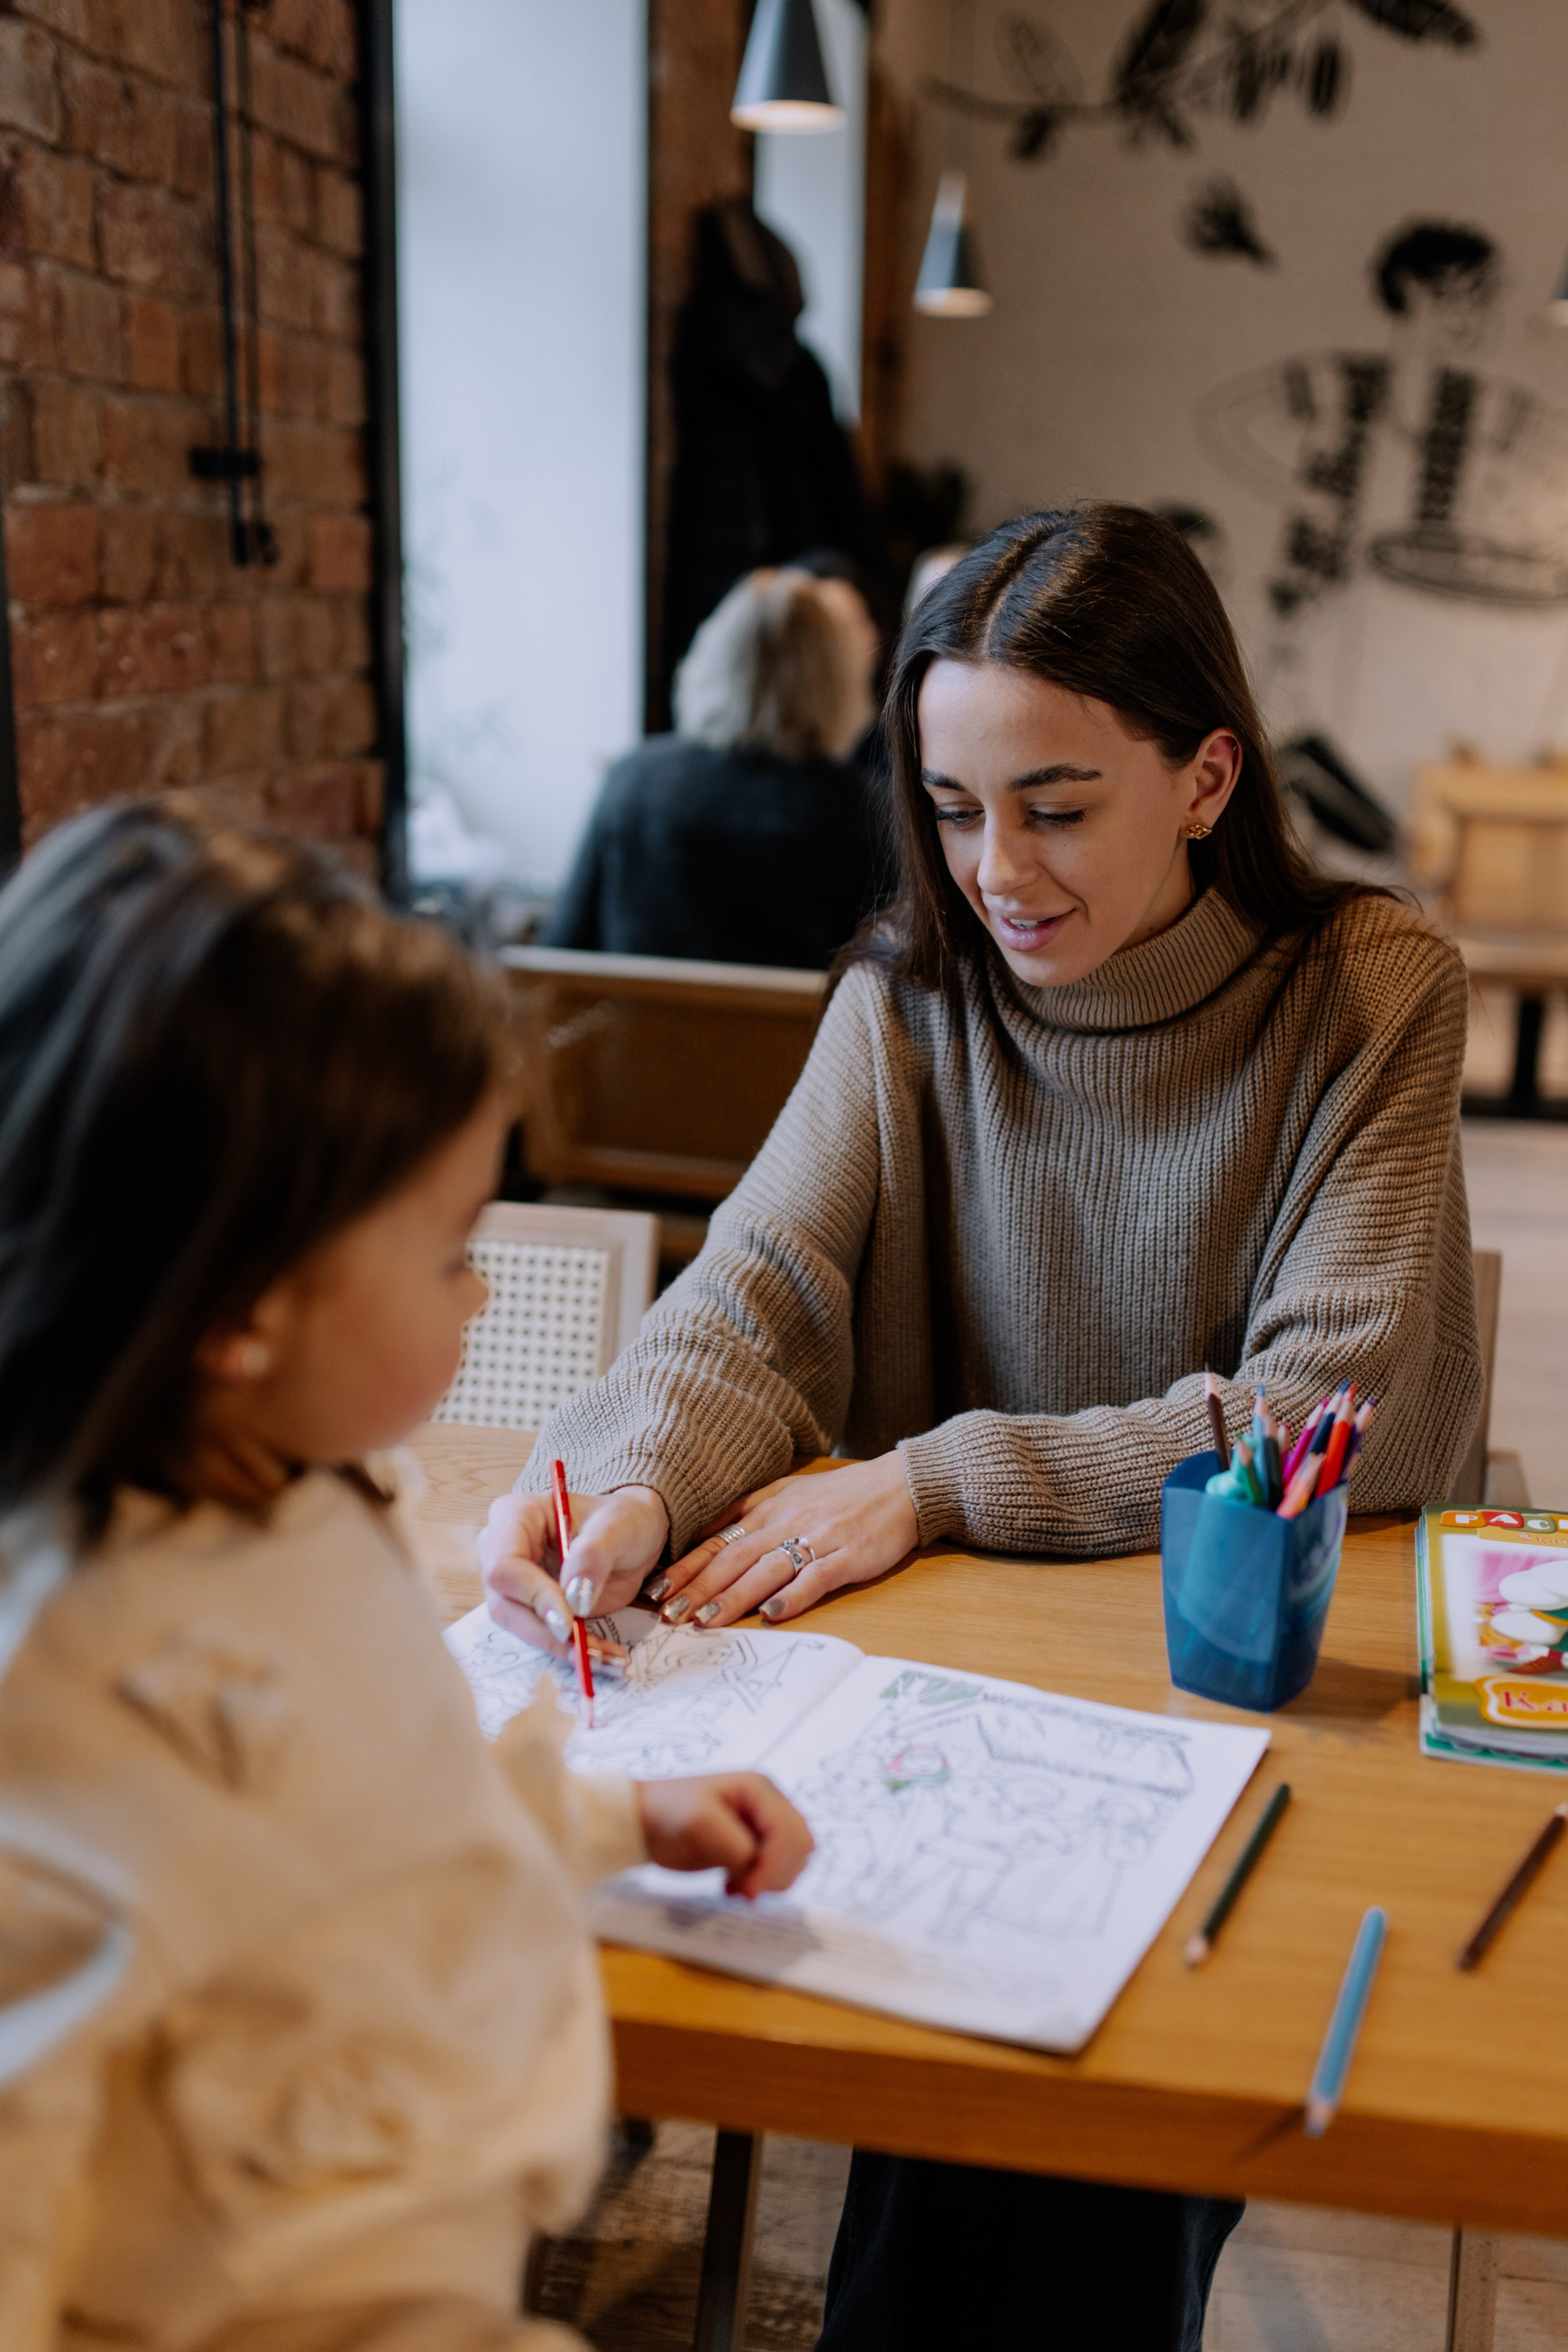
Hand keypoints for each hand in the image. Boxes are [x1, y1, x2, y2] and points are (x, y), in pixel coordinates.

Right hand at [479, 1484, 668, 1658]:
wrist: (632, 1538)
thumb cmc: (621, 1521)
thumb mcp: (618, 1527)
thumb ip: (594, 1554)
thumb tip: (574, 1598)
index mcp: (515, 1516)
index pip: (504, 1566)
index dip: (533, 1596)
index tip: (569, 1619)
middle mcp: (502, 1550)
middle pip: (504, 1604)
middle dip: (546, 1632)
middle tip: (588, 1650)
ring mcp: (513, 1583)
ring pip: (518, 1626)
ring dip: (559, 1647)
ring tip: (604, 1655)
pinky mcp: (529, 1608)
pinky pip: (538, 1635)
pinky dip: (568, 1650)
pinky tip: (601, 1655)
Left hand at [636, 1772, 813, 1899]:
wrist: (643, 1821)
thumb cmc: (669, 1815)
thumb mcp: (703, 1828)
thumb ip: (741, 1852)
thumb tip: (759, 1881)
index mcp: (760, 1789)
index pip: (787, 1833)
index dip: (774, 1866)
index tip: (747, 1893)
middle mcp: (769, 1803)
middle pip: (799, 1845)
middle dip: (777, 1873)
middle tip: (741, 1890)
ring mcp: (763, 1823)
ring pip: (794, 1858)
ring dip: (770, 1879)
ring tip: (733, 1885)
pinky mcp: (754, 1843)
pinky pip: (776, 1867)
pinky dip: (761, 1881)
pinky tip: (731, 1885)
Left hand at [648, 1454, 918, 1630]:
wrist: (900, 1485)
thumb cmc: (842, 1494)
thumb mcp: (787, 1491)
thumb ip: (746, 1511)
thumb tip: (703, 1534)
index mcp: (767, 1510)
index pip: (716, 1541)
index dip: (685, 1567)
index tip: (656, 1590)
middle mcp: (785, 1522)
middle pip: (732, 1559)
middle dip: (697, 1589)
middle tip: (668, 1615)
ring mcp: (817, 1538)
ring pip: (765, 1571)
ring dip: (733, 1598)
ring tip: (705, 1622)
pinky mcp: (847, 1555)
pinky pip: (815, 1577)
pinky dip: (792, 1596)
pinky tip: (772, 1615)